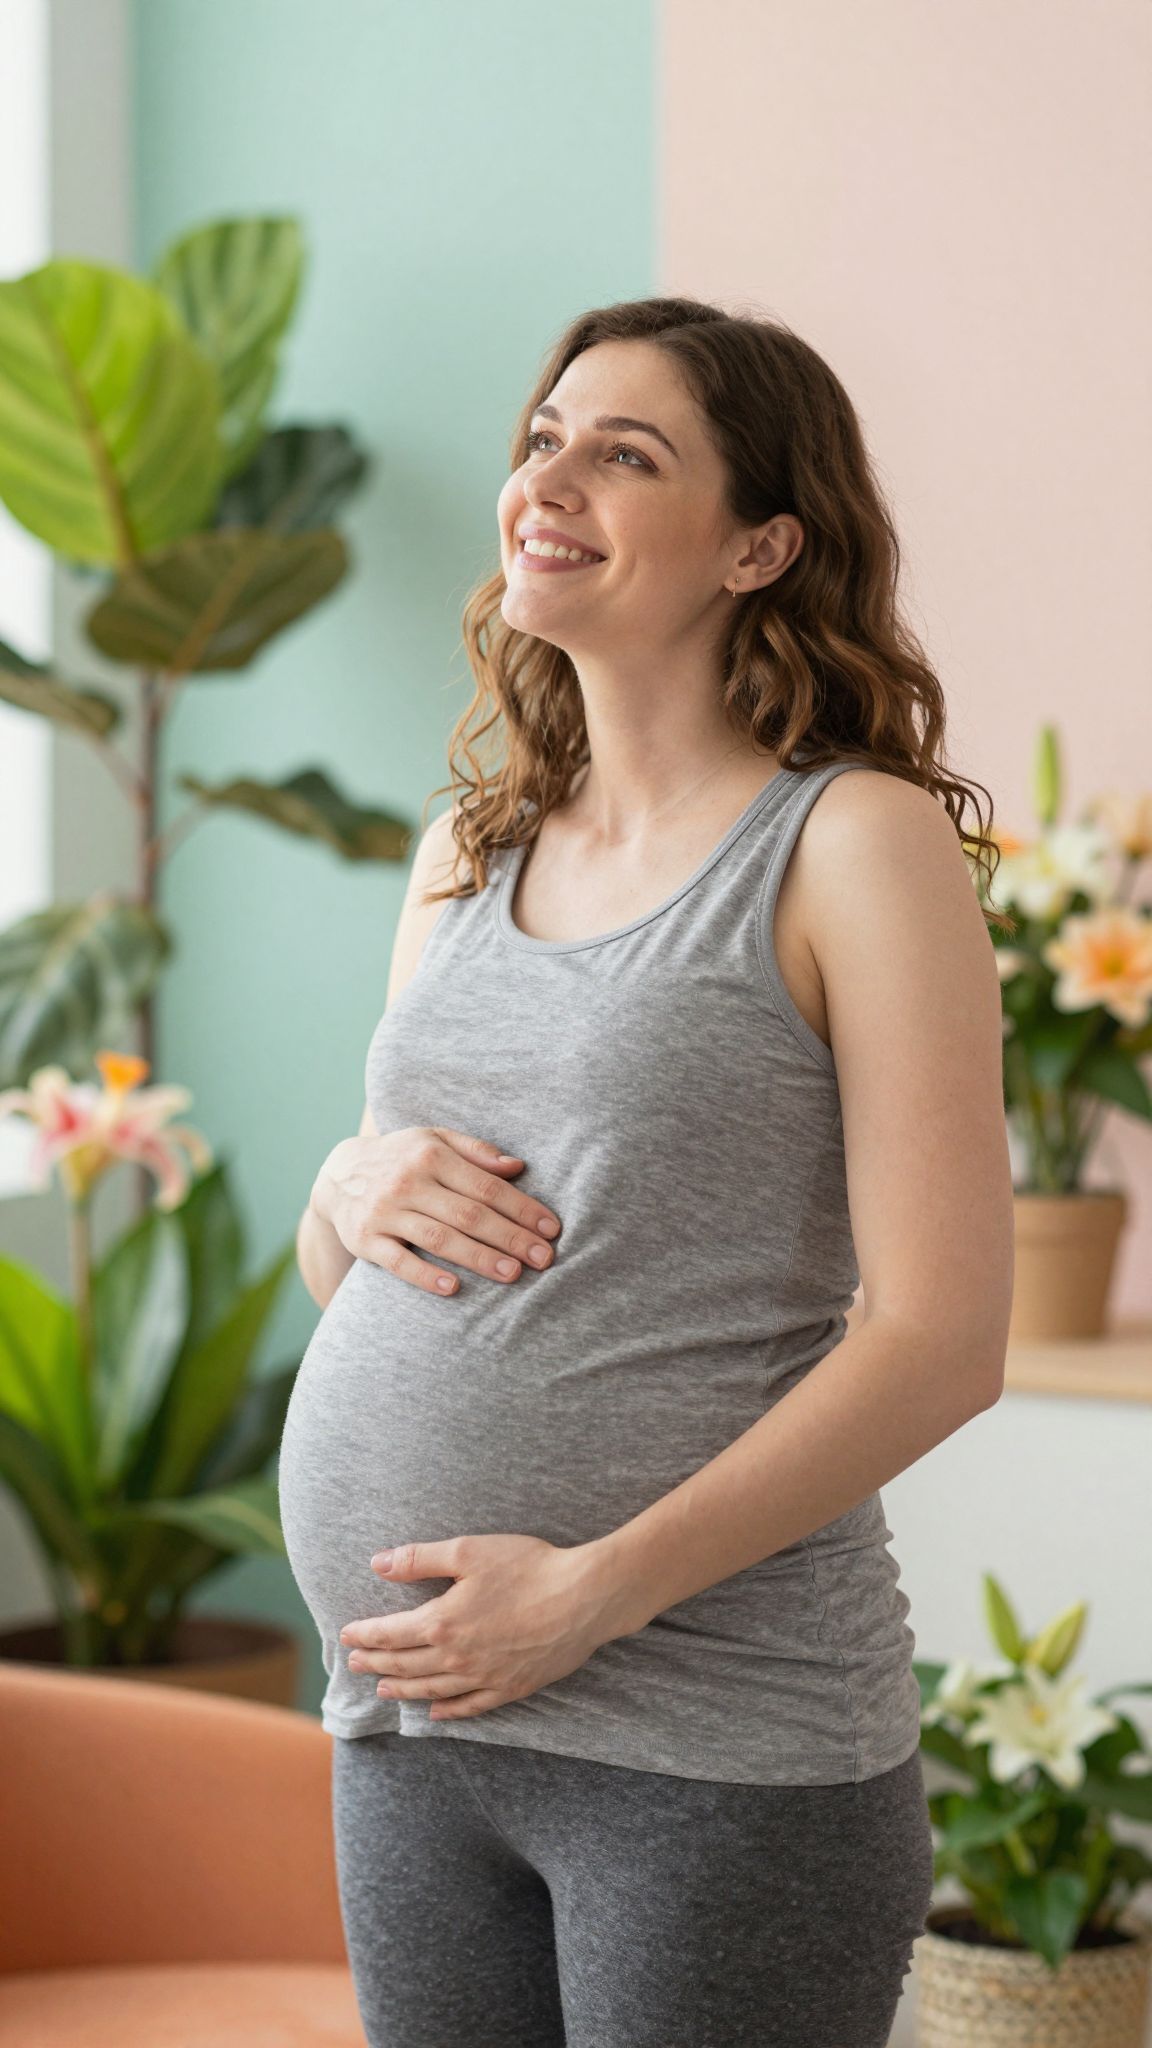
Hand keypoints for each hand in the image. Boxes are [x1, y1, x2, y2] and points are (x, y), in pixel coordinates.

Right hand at [310, 1124, 560, 1295]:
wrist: (338, 1175)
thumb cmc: (401, 1158)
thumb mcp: (434, 1139)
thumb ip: (476, 1151)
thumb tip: (518, 1167)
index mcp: (431, 1154)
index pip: (486, 1185)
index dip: (521, 1208)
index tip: (550, 1228)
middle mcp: (408, 1181)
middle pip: (468, 1214)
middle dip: (510, 1238)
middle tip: (544, 1258)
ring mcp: (385, 1212)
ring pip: (439, 1239)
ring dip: (479, 1258)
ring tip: (513, 1274)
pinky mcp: (365, 1239)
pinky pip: (398, 1262)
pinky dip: (425, 1276)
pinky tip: (453, 1288)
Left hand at [339, 1533, 617, 1719]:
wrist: (584, 1598)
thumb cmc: (528, 1567)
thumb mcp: (469, 1551)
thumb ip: (420, 1558)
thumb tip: (378, 1562)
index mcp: (442, 1622)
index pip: (391, 1634)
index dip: (366, 1635)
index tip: (346, 1636)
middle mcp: (457, 1657)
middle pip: (406, 1665)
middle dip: (377, 1663)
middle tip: (355, 1665)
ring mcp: (484, 1677)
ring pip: (432, 1690)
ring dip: (403, 1690)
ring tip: (384, 1690)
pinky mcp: (510, 1688)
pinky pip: (470, 1707)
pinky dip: (448, 1713)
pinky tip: (434, 1714)